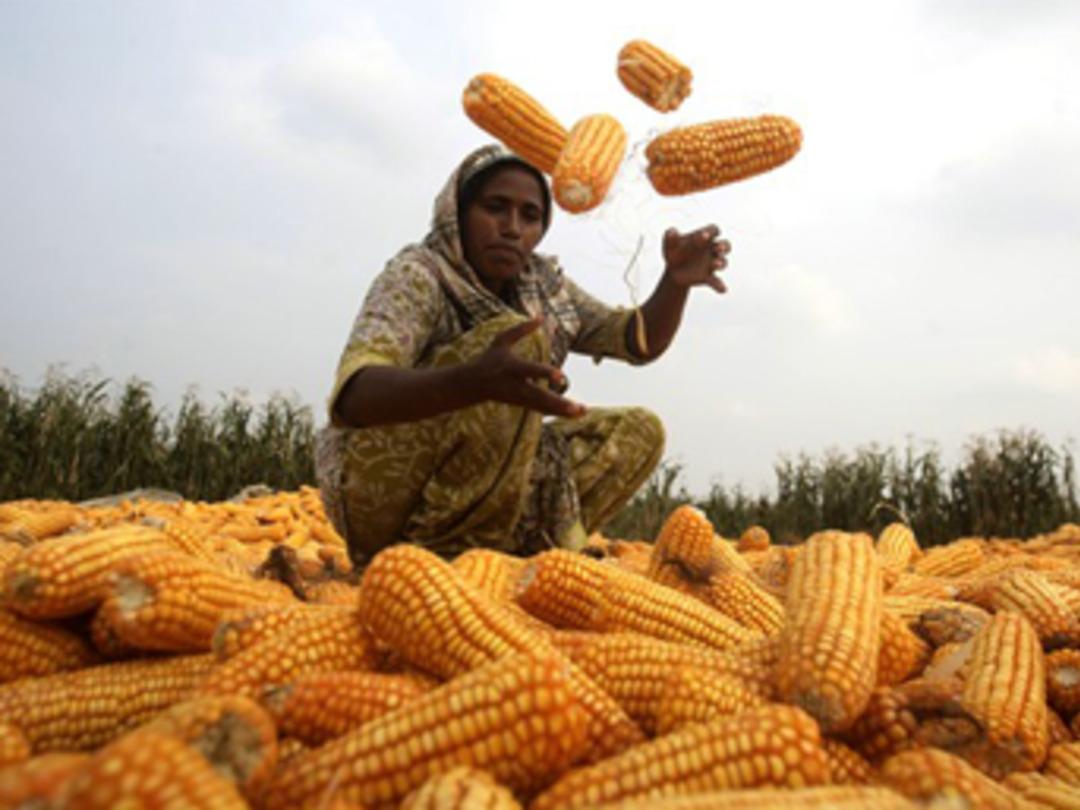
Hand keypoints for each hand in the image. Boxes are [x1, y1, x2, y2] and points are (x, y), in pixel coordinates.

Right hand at [467, 317, 585, 417]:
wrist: (473, 385)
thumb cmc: (489, 359)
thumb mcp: (501, 340)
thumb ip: (521, 329)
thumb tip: (542, 317)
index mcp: (514, 368)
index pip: (532, 370)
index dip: (546, 373)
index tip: (561, 377)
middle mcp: (518, 386)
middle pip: (541, 396)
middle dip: (559, 403)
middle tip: (577, 408)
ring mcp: (521, 398)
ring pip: (544, 406)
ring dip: (564, 410)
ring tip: (583, 411)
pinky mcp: (524, 405)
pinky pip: (543, 410)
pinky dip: (558, 413)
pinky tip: (575, 414)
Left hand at [662, 224, 730, 293]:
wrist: (674, 270)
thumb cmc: (675, 252)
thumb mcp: (670, 244)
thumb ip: (670, 236)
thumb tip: (672, 232)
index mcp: (704, 237)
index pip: (713, 230)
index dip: (711, 232)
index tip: (704, 235)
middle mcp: (712, 250)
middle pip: (725, 244)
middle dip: (723, 246)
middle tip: (719, 248)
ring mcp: (712, 264)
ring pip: (723, 262)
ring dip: (721, 263)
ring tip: (715, 265)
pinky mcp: (708, 278)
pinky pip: (716, 282)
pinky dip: (719, 285)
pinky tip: (722, 290)